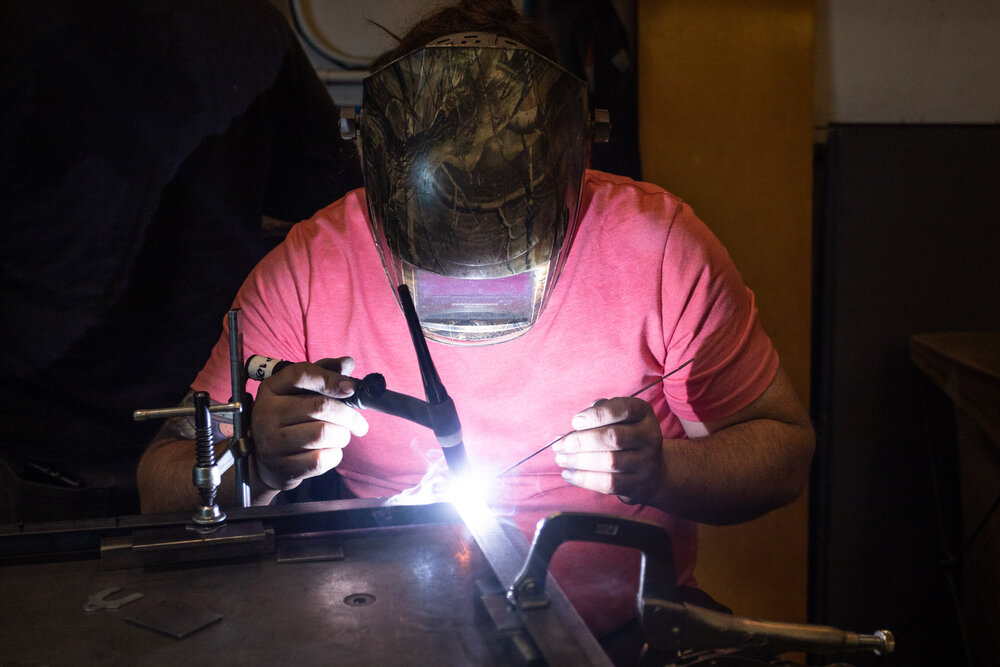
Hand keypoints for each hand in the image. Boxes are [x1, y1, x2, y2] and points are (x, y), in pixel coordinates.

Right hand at [251, 357, 368, 490]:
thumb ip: (323, 373)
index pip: (301, 374)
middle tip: (361, 424)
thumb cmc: (289, 419)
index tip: (351, 388)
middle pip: (320, 406)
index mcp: (271, 389)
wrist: (263, 460)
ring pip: (324, 433)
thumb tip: (347, 362)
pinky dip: (334, 454)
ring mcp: (272, 442)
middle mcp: (267, 414)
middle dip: (349, 415)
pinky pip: (321, 459)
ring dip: (343, 435)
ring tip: (342, 436)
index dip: (331, 379)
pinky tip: (330, 451)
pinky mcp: (283, 467)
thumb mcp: (298, 392)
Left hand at [553, 397, 665, 504]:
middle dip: (581, 441)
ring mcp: (646, 463)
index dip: (597, 415)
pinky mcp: (638, 485)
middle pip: (613, 438)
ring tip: (561, 458)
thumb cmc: (625, 436)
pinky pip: (609, 483)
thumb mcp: (618, 418)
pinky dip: (584, 479)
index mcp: (644, 414)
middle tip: (559, 445)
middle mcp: (650, 437)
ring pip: (609, 462)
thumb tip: (576, 424)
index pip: (624, 410)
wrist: (652, 472)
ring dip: (578, 460)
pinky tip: (568, 474)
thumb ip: (599, 412)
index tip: (575, 422)